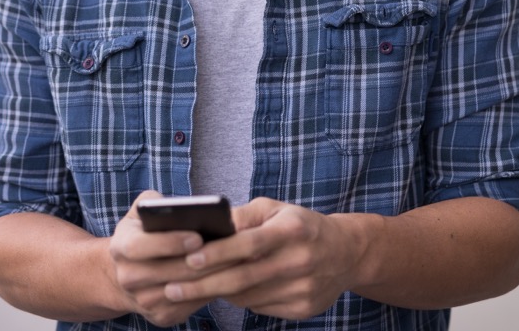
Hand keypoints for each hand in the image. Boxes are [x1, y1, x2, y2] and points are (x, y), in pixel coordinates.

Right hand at [108, 191, 228, 326]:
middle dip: (201, 260)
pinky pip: (191, 306)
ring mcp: (143, 301)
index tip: (197, 236)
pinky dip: (211, 291)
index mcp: (120, 247)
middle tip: (231, 248)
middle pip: (168, 272)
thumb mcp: (141, 212)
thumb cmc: (143, 233)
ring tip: (237, 259)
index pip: (140, 247)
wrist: (128, 272)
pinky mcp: (160, 317)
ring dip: (212, 276)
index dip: (169, 242)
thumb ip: (155, 203)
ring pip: (184, 291)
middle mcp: (127, 278)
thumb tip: (183, 207)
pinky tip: (230, 276)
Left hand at [164, 198, 360, 320]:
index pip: (249, 244)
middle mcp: (300, 260)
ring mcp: (303, 288)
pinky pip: (260, 308)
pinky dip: (239, 300)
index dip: (218, 253)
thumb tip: (208, 226)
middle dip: (203, 285)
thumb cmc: (299, 225)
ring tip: (188, 289)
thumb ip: (243, 216)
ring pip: (247, 296)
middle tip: (172, 288)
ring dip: (216, 293)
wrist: (346, 253)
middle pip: (243, 278)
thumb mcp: (275, 209)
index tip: (188, 259)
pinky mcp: (303, 309)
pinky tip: (224, 292)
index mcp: (292, 230)